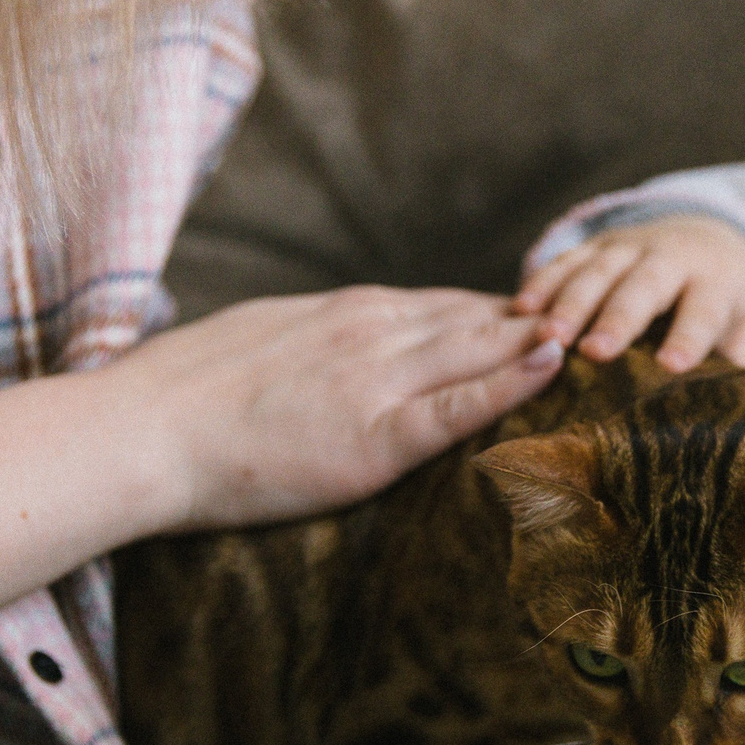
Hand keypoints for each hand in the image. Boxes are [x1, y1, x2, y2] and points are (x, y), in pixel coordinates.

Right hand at [123, 286, 565, 529]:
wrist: (142, 432)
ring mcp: (376, 382)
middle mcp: (370, 334)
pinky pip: (459, 407)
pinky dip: (512, 384)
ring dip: (543, 344)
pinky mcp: (375, 436)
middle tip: (599, 322)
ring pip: (481, 351)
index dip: (495, 315)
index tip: (542, 318)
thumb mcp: (254, 342)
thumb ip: (305, 343)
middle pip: (476, 322)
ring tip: (602, 337)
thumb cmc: (178, 397)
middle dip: (538, 324)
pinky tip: (555, 368)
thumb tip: (318, 355)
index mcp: (341, 315)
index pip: (440, 307)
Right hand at [514, 217, 744, 372]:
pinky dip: (543, 281)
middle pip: (644, 285)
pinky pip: (567, 259)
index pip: (703, 312)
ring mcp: (630, 246)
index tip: (670, 367)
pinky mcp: (596, 244)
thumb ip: (738, 364)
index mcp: (715, 280)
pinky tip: (519, 309)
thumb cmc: (724, 298)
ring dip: (571, 302)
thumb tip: (733, 421)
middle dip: (618, 317)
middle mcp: (671, 256)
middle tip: (594, 352)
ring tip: (548, 338)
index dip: (687, 338)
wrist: (707, 232)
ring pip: (599, 270)